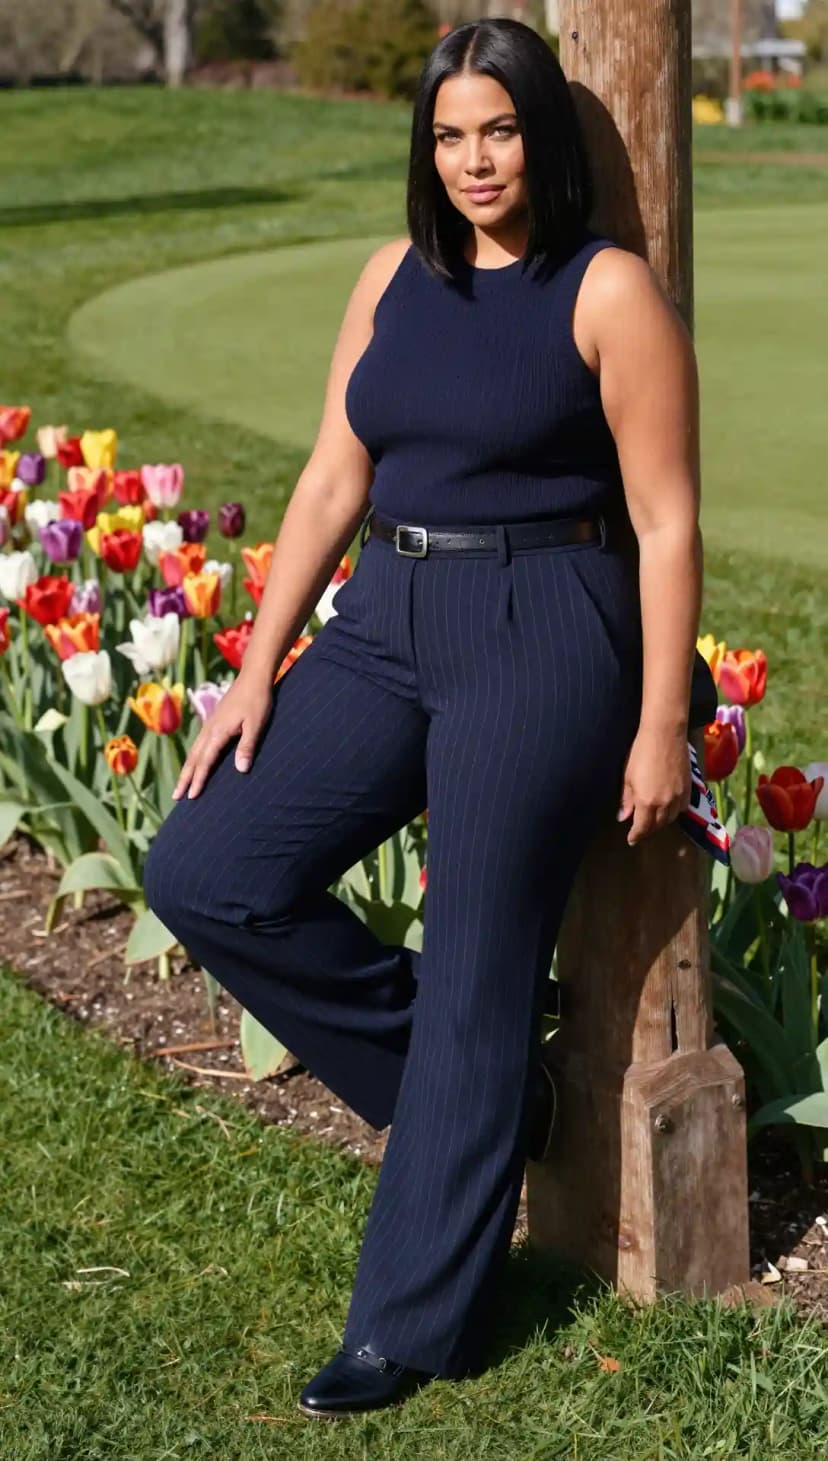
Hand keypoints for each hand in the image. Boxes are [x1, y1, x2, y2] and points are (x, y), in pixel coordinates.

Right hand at [172, 673, 273, 799]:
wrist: (252, 678)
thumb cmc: (257, 701)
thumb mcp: (256, 724)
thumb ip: (246, 746)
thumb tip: (240, 770)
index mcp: (218, 732)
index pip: (205, 761)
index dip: (198, 780)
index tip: (191, 796)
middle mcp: (209, 730)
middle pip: (193, 758)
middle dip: (185, 778)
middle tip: (176, 797)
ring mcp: (209, 725)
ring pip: (194, 751)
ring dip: (187, 769)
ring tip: (182, 785)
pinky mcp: (213, 722)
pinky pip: (199, 744)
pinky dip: (194, 758)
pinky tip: (195, 763)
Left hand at [616, 725, 690, 846]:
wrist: (665, 734)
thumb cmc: (640, 753)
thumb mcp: (627, 777)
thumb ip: (626, 800)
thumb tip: (623, 817)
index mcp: (646, 802)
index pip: (642, 828)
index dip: (636, 836)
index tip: (631, 840)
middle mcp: (664, 804)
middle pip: (657, 825)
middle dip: (648, 830)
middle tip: (641, 829)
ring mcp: (679, 797)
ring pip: (671, 818)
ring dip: (661, 821)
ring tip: (654, 819)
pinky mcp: (689, 788)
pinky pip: (682, 808)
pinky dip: (674, 811)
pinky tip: (668, 807)